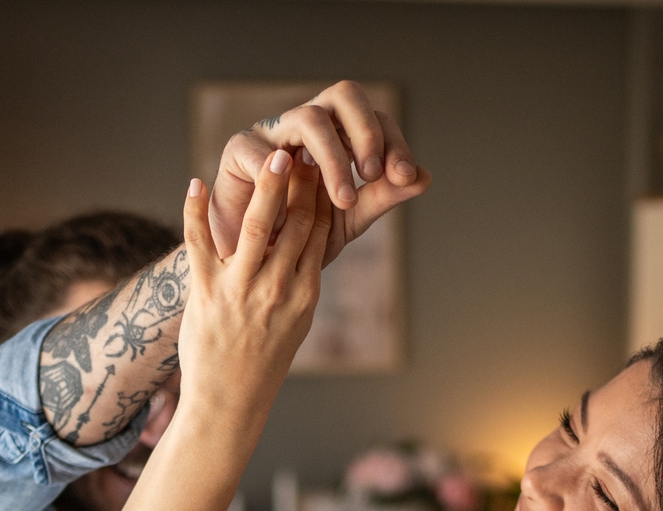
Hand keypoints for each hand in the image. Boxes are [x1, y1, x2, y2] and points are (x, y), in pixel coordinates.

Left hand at [174, 151, 332, 425]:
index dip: (321, 195)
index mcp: (304, 293)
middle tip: (305, 146)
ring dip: (268, 187)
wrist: (229, 401)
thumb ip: (302, 277)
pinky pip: (198, 243)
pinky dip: (195, 211)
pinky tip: (194, 183)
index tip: (323, 165)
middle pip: (296, 223)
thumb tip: (310, 236)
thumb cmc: (263, 359)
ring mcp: (241, 291)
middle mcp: (277, 289)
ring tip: (275, 154)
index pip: (319, 233)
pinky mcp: (206, 293)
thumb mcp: (296, 320)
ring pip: (257, 227)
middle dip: (303, 182)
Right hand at [210, 81, 431, 265]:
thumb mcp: (348, 219)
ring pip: (309, 118)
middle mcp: (307, 124)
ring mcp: (272, 132)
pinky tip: (290, 202)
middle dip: (366, 131)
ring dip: (334, 157)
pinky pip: (261, 149)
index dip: (394, 142)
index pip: (375, 119)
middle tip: (374, 172)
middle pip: (344, 95)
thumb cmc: (299, 235)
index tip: (404, 176)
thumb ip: (382, 197)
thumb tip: (425, 176)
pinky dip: (279, 173)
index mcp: (339, 135)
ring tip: (343, 199)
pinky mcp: (238, 149)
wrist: (252, 263)